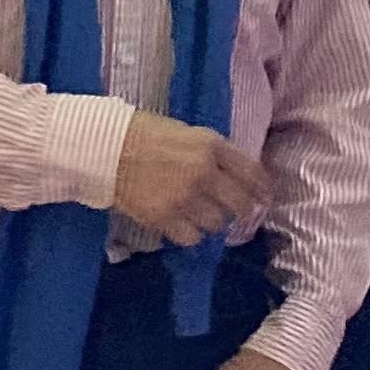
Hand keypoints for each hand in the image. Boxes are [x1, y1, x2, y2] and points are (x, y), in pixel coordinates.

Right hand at [110, 113, 266, 245]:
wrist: (105, 148)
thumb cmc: (144, 133)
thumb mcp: (186, 132)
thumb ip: (212, 152)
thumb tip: (235, 174)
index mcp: (211, 146)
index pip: (251, 172)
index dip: (262, 188)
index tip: (263, 196)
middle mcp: (204, 172)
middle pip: (239, 203)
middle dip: (239, 208)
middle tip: (232, 210)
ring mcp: (185, 197)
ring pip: (216, 223)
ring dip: (211, 220)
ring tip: (197, 212)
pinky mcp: (166, 217)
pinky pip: (192, 237)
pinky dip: (190, 233)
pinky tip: (182, 223)